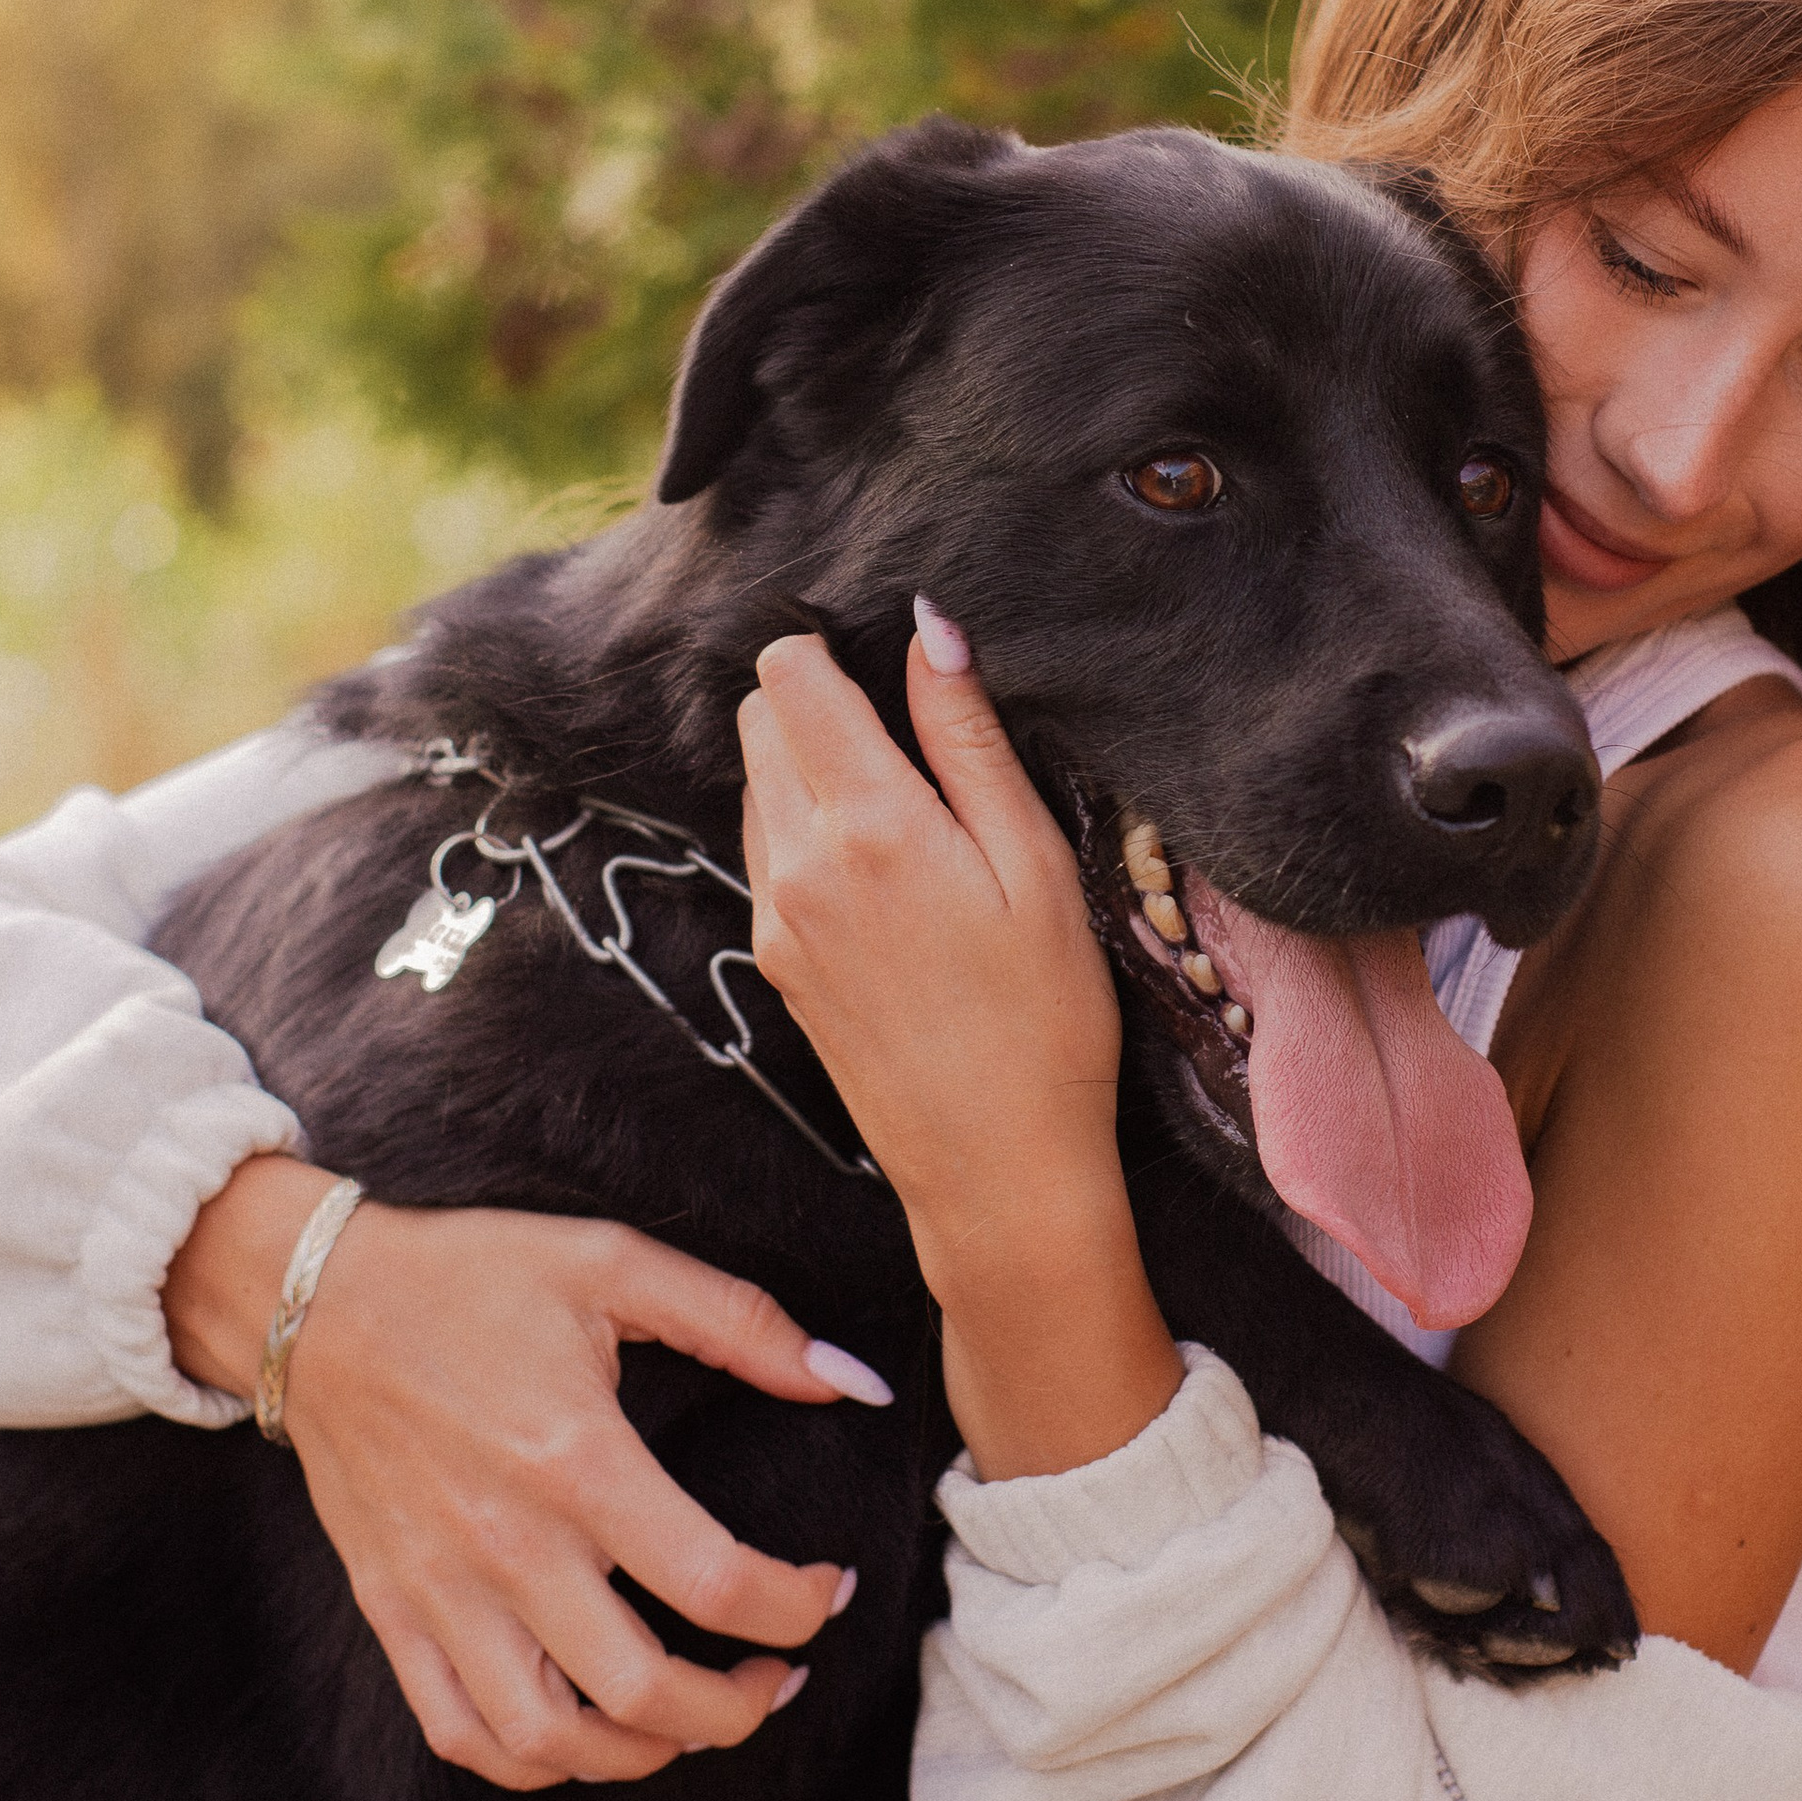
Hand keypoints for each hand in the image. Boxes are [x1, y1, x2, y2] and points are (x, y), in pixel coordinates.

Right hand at [167, 1156, 882, 1790]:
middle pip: (642, 1693)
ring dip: (642, 1755)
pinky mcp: (393, 1613)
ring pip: (549, 1743)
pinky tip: (587, 1733)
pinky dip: (533, 1763)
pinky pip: (461, 1733)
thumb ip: (740, 1321)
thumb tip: (851, 1379)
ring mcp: (442, 1593)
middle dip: (739, 1710)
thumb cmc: (469, 1277)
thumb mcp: (613, 1263)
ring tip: (692, 1721)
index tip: (826, 1590)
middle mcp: (509, 1546)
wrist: (316, 1302)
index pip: (714, 1581)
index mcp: (576, 1460)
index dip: (797, 1606)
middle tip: (778, 1678)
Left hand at [737, 606, 1181, 1475]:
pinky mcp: (774, 962)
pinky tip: (884, 870)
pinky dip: (806, 830)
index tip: (887, 665)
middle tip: (908, 736)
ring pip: (757, 784)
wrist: (995, 1169)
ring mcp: (774, 918)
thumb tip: (929, 631)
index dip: (831, 647)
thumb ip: (968, 739)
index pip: (789, 675)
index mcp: (867, 825)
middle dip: (818, 701)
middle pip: (759, 719)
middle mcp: (797, 864)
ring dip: (809, 766)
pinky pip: (767, 853)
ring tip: (906, 808)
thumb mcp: (1031, 862)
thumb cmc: (1044, 1018)